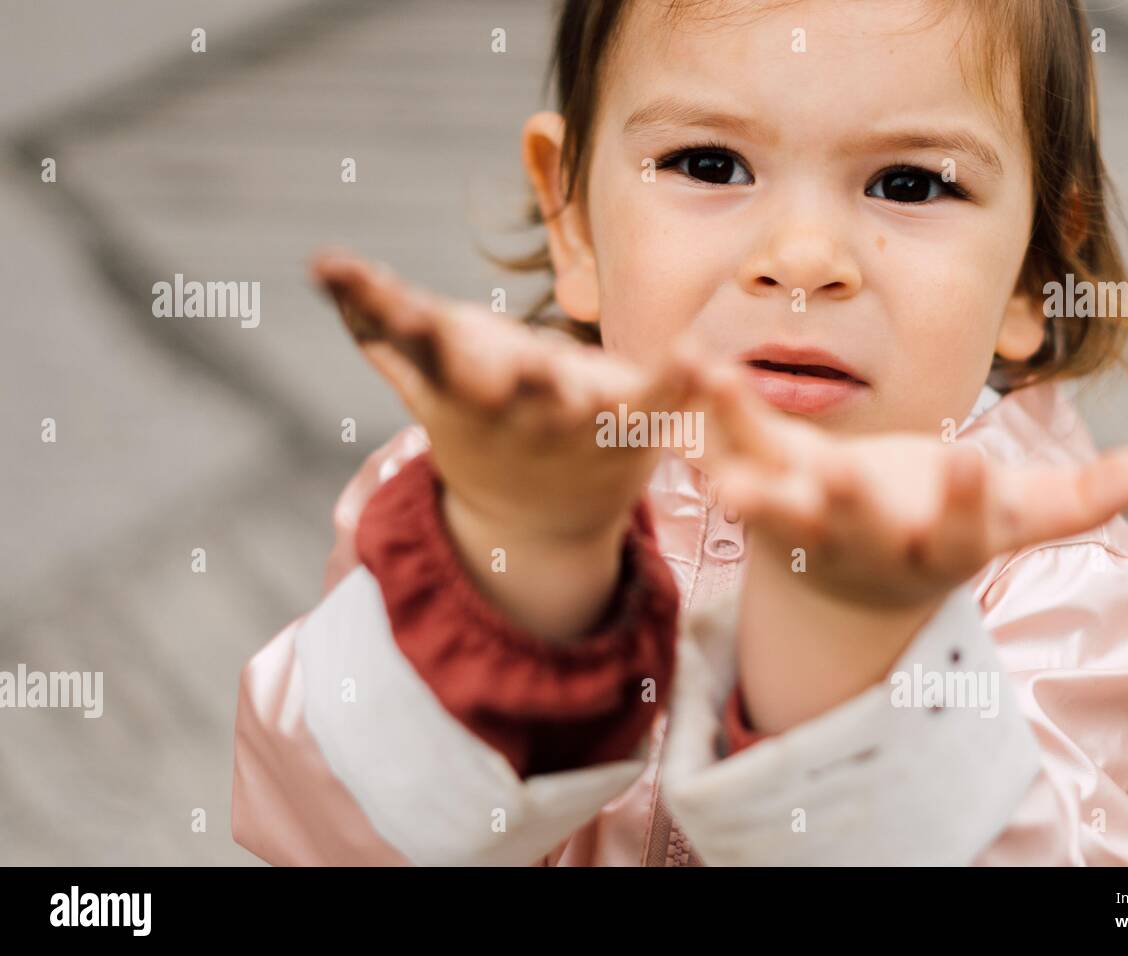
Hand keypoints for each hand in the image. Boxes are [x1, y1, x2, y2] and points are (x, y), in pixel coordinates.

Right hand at [312, 250, 702, 639]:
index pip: (414, 348)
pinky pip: (657, 406)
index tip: (334, 267)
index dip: (377, 307)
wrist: (538, 526)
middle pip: (498, 389)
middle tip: (497, 365)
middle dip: (495, 378)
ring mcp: (573, 426)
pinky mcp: (632, 430)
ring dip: (583, 400)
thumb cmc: (478, 426)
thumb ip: (383, 325)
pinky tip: (697, 359)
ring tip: (587, 386)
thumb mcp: (430, 381)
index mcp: (457, 390)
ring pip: (579, 408)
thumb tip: (321, 267)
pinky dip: (678, 385)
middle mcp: (510, 412)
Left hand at [701, 366, 1127, 610]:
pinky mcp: (763, 490)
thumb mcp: (1009, 521)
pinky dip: (713, 423)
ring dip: (750, 484)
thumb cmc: (941, 532)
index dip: (968, 505)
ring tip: (719, 466)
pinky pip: (736, 453)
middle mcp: (864, 543)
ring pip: (777, 506)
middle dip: (848, 506)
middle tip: (837, 481)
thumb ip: (1074, 500)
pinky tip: (695, 374)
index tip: (976, 469)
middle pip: (857, 530)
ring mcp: (806, 526)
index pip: (957, 531)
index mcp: (931, 546)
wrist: (852, 582)